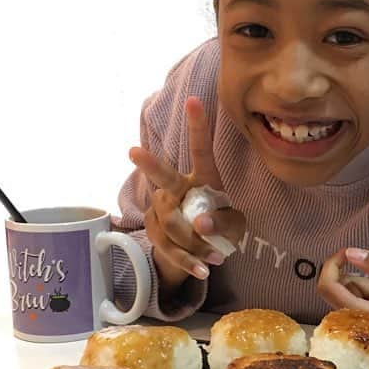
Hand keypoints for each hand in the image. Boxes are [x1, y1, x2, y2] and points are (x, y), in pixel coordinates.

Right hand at [129, 97, 245, 290]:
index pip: (200, 149)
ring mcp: (161, 208)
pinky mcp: (154, 230)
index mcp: (202, 177)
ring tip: (216, 255)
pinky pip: (170, 246)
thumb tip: (200, 224)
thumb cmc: (220, 226)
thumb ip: (223, 223)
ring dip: (196, 243)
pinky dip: (189, 259)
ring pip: (174, 224)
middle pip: (165, 177)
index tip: (194, 100)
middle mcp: (177, 188)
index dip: (198, 126)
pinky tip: (205, 268)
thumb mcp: (234, 226)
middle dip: (150, 164)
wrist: (197, 249)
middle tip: (134, 151)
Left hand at [317, 247, 368, 343]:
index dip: (332, 265)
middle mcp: (355, 323)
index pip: (328, 288)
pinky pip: (356, 297)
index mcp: (364, 317)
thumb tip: (350, 253)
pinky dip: (368, 291)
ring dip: (365, 285)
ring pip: (346, 292)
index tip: (347, 253)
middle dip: (357, 278)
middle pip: (336, 289)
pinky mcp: (363, 318)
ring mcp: (358, 322)